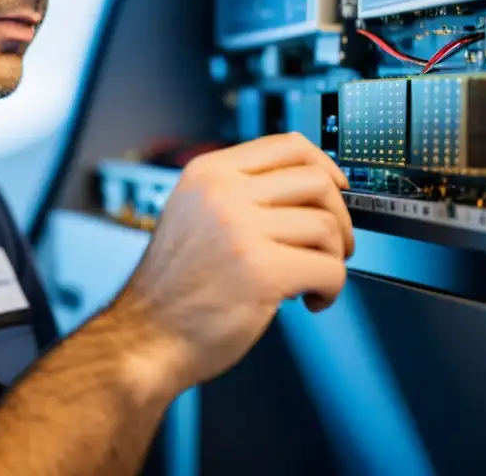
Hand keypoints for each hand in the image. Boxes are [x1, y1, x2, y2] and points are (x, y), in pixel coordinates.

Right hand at [115, 132, 353, 394]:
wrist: (146, 338)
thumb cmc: (174, 287)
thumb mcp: (193, 214)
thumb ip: (237, 193)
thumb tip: (303, 186)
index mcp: (208, 173)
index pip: (287, 145)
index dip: (324, 166)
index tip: (337, 187)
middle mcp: (223, 193)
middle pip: (316, 181)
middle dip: (339, 215)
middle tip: (334, 245)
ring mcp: (242, 230)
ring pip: (326, 226)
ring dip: (334, 256)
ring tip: (315, 279)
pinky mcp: (262, 271)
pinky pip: (329, 269)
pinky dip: (332, 288)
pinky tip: (311, 300)